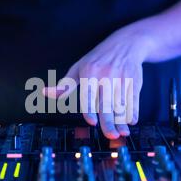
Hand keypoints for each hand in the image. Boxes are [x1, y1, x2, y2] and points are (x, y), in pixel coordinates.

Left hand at [44, 24, 152, 138]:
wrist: (126, 44)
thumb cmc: (98, 60)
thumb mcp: (79, 67)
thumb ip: (65, 84)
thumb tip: (46, 93)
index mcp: (90, 73)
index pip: (89, 95)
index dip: (90, 109)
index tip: (92, 122)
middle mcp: (106, 76)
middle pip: (107, 104)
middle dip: (110, 122)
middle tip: (111, 136)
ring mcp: (122, 79)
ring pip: (122, 105)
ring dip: (123, 121)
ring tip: (122, 133)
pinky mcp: (135, 82)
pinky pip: (133, 100)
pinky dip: (133, 112)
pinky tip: (130, 121)